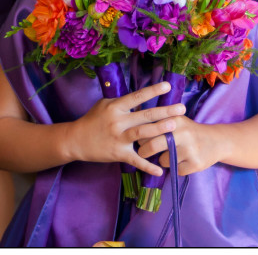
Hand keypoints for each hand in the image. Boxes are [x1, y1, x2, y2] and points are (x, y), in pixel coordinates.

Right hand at [64, 81, 184, 175]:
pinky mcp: (118, 154)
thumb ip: (122, 102)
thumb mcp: (104, 105)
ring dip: (159, 130)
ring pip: (142, 134)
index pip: (137, 97)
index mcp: (116, 107)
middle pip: (145, 115)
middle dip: (164, 111)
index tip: (168, 86)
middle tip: (181, 108)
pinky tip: (160, 170)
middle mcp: (118, 121)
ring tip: (175, 126)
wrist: (76, 140)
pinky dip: (148, 166)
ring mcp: (119, 138)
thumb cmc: (92, 120)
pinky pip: (136, 160)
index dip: (152, 91)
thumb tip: (140, 96)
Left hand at [136, 115, 221, 176]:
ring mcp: (190, 149)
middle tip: (143, 153)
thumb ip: (158, 124)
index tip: (138, 139)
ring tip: (172, 155)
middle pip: (153, 145)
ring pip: (163, 161)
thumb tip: (134, 133)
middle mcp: (183, 133)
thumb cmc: (189, 132)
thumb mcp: (176, 121)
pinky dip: (177, 168)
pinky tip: (184, 161)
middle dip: (144, 151)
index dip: (140, 136)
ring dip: (164, 161)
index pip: (149, 129)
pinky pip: (175, 170)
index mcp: (175, 120)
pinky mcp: (195, 163)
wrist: (217, 141)